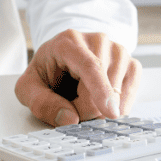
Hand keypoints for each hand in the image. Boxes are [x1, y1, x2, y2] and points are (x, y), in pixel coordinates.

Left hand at [15, 30, 141, 125]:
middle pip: (104, 85)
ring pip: (119, 92)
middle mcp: (98, 41)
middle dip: (87, 110)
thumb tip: (69, 119)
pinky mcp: (131, 64)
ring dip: (101, 110)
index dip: (101, 89)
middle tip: (70, 107)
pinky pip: (131, 94)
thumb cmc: (47, 72)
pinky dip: (117, 107)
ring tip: (83, 100)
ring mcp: (118, 51)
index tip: (110, 112)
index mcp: (69, 42)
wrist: (62, 60)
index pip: (90, 65)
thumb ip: (42, 103)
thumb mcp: (29, 87)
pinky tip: (103, 104)